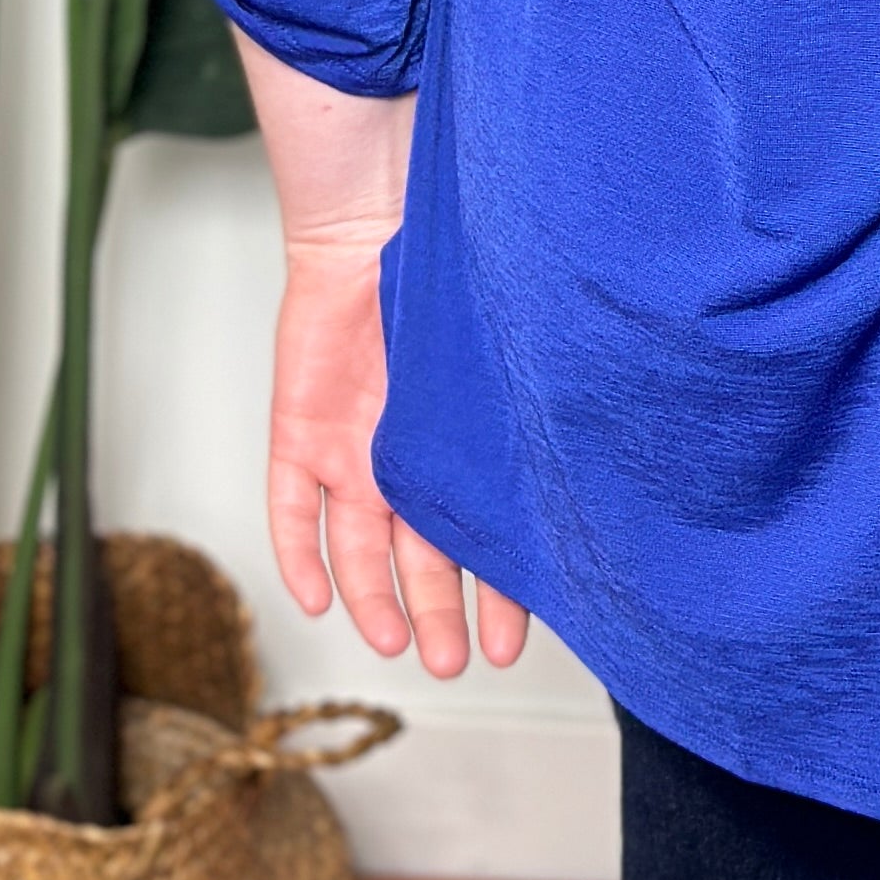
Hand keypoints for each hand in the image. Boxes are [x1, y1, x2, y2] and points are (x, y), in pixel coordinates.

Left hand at [267, 231, 531, 679]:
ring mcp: (350, 447)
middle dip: (442, 612)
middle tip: (461, 663)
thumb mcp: (496, 360)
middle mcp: (404, 455)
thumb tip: (586, 467)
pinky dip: (302, 555)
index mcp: (455, 443)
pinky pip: (293, 507)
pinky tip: (319, 600)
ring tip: (404, 646)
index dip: (496, 590)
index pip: (477, 534)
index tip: (514, 641)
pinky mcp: (299, 431)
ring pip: (362, 545)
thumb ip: (517, 418)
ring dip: (379, 599)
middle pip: (420, 553)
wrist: (379, 216)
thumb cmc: (454, 274)